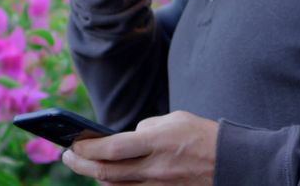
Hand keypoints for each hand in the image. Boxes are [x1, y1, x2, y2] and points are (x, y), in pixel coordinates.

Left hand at [62, 111, 217, 184]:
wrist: (232, 162)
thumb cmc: (203, 135)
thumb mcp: (175, 119)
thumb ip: (147, 127)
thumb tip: (127, 137)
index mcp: (157, 142)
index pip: (112, 149)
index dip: (87, 148)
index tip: (73, 143)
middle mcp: (155, 168)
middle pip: (106, 173)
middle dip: (81, 164)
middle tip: (68, 156)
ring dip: (95, 176)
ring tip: (86, 164)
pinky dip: (115, 185)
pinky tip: (108, 176)